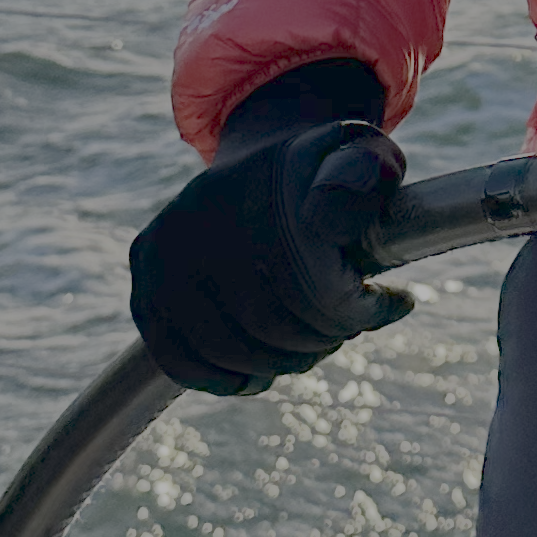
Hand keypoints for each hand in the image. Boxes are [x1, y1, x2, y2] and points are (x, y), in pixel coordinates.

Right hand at [129, 60, 411, 393]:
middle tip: (348, 329)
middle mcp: (196, 215)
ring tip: (312, 344)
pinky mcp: (143, 291)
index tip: (393, 303)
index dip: (356, 307)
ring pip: (227, 349)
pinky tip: (260, 371)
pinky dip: (226, 378)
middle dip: (322, 338)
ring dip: (281, 361)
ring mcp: (162, 256)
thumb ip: (363, 176)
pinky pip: (180, 361)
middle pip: (269, 322)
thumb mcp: (363, 158)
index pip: (312, 280)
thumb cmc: (327, 177)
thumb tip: (326, 221)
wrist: (264, 170)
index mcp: (252, 184)